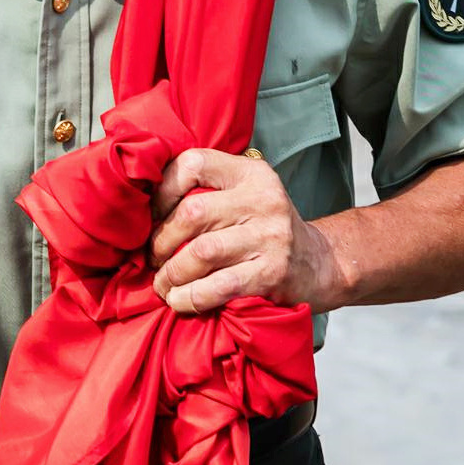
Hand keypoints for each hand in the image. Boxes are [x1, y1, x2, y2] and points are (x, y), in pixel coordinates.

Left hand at [147, 147, 346, 315]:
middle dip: (161, 240)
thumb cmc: (266, 232)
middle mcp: (263, 200)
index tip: (152, 216)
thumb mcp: (247, 196)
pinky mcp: (271, 273)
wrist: (320, 265)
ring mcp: (270, 237)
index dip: (162, 191)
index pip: (194, 164)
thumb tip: (143, 209)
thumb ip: (208, 191)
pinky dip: (190, 297)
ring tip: (163, 284)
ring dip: (172, 273)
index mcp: (251, 173)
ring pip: (201, 252)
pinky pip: (218, 286)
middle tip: (152, 259)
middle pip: (192, 212)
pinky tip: (180, 300)